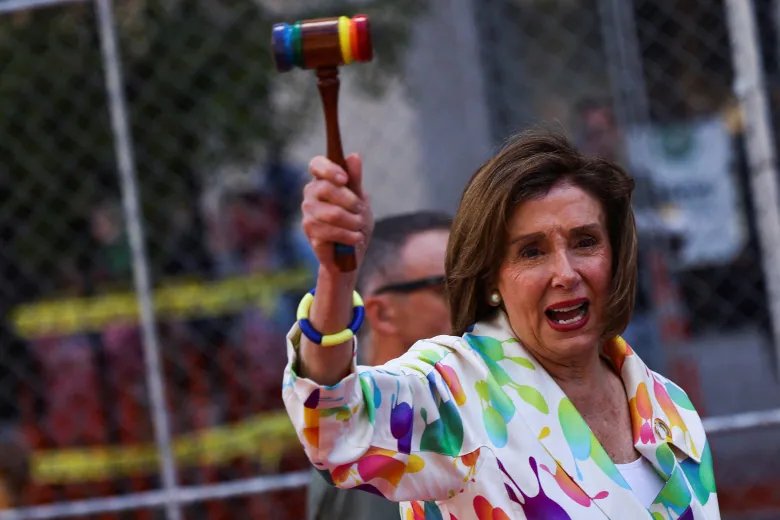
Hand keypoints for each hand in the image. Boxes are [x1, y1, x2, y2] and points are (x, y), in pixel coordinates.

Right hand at [302, 154, 372, 273]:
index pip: (316, 165)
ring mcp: (308, 214)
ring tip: (359, 227)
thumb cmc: (356, 221)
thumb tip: (354, 156)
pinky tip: (355, 238)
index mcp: (322, 181)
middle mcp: (311, 195)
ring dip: (353, 222)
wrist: (353, 252)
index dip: (329, 169)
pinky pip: (331, 232)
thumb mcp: (360, 199)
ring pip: (332, 213)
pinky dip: (349, 236)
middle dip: (350, 201)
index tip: (344, 179)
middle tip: (361, 211)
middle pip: (326, 189)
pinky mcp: (310, 233)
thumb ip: (355, 180)